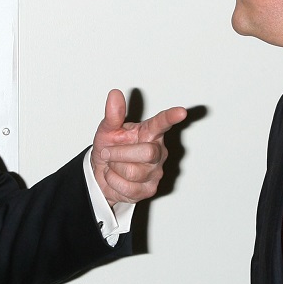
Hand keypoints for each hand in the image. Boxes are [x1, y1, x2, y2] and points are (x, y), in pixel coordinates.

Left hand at [91, 89, 187, 205]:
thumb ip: (113, 114)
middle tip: (107, 152)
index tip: (181, 112)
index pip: (162, 123)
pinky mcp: (150, 189)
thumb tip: (114, 94)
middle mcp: (157, 151)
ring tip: (112, 165)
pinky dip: (113, 182)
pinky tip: (115, 177)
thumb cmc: (109, 149)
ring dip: (114, 168)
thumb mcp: (107, 130)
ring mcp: (155, 171)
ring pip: (133, 171)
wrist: (101, 175)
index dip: (171, 117)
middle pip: (147, 153)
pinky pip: (128, 187)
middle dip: (119, 153)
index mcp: (149, 133)